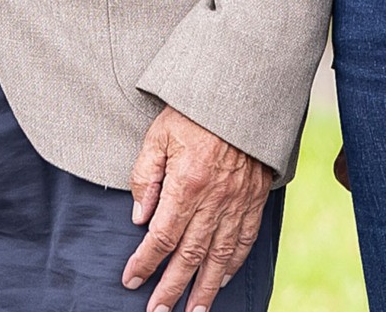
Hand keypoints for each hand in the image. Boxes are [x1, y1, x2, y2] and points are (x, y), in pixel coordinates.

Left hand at [122, 106, 272, 311]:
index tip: (130, 280)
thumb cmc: (194, 112)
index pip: (161, 236)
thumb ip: (145, 177)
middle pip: (189, 256)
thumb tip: (139, 217)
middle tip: (156, 311)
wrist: (243, 95)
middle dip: (171, 288)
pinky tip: (219, 281)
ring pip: (219, 256)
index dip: (145, 262)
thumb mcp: (158, 135)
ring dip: (204, 288)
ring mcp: (238, 203)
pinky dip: (232, 265)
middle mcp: (214, 200)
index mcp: (186, 184)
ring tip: (191, 311)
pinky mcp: (255, 200)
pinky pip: (244, 241)